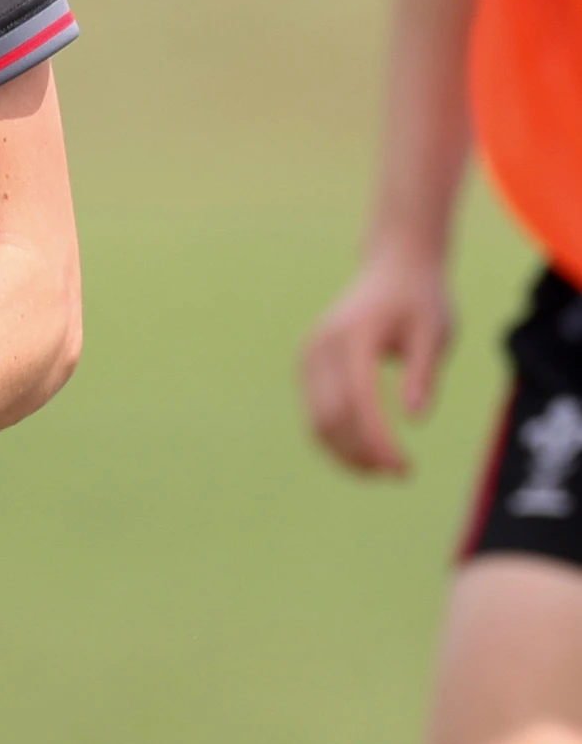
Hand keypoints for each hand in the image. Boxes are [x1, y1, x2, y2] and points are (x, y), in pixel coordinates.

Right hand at [302, 243, 452, 475]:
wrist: (393, 268)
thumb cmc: (421, 301)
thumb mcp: (435, 332)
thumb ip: (424, 373)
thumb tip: (415, 419)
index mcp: (354, 336)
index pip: (359, 400)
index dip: (377, 439)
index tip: (402, 468)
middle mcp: (322, 347)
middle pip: (330, 416)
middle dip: (361, 453)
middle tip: (399, 475)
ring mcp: (309, 355)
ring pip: (317, 419)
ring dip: (345, 452)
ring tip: (381, 472)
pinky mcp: (307, 364)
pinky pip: (315, 410)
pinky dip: (336, 437)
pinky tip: (364, 452)